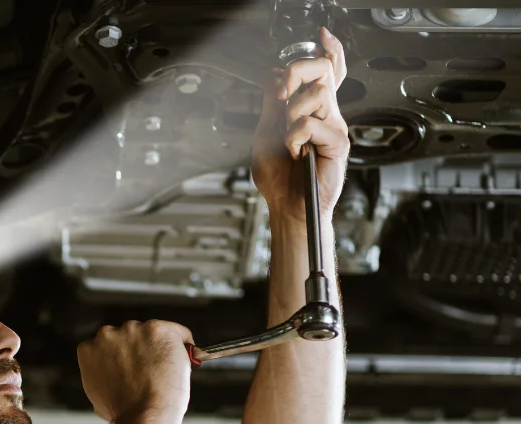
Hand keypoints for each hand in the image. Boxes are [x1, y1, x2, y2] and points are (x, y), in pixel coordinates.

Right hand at [77, 320, 193, 421]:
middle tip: (150, 369)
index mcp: (89, 348)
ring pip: (150, 333)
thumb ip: (103, 374)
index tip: (131, 366)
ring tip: (165, 370)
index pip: (106, 345)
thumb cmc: (125, 411)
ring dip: (158, 346)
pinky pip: (176, 332)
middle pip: (127, 336)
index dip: (120, 357)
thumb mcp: (98, 393)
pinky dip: (183, 343)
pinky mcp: (158, 329)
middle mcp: (107, 334)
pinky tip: (183, 358)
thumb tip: (116, 376)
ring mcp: (133, 330)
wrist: (145, 414)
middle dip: (138, 349)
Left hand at [251, 27, 350, 225]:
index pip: (326, 73)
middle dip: (298, 72)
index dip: (329, 51)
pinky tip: (296, 153)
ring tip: (288, 138)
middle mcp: (326, 115)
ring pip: (316, 94)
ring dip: (291, 114)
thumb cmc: (279, 178)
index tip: (321, 36)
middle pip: (323, 71)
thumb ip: (271, 104)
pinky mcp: (338, 142)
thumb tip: (274, 73)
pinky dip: (294, 138)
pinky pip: (312, 124)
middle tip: (283, 93)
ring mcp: (334, 127)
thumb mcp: (266, 133)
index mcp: (311, 110)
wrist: (287, 207)